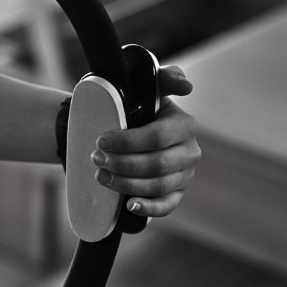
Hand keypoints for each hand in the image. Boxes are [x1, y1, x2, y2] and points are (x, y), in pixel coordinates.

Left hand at [89, 65, 200, 217]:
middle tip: (96, 159)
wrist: (131, 130)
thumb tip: (185, 85)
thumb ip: (165, 78)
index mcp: (185, 125)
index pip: (157, 137)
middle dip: (122, 164)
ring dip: (126, 184)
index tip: (101, 141)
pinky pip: (166, 206)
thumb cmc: (139, 109)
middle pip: (156, 164)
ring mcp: (185, 175)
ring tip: (101, 176)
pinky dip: (148, 208)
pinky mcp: (177, 194)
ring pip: (157, 186)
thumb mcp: (149, 89)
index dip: (127, 142)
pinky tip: (129, 205)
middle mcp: (190, 152)